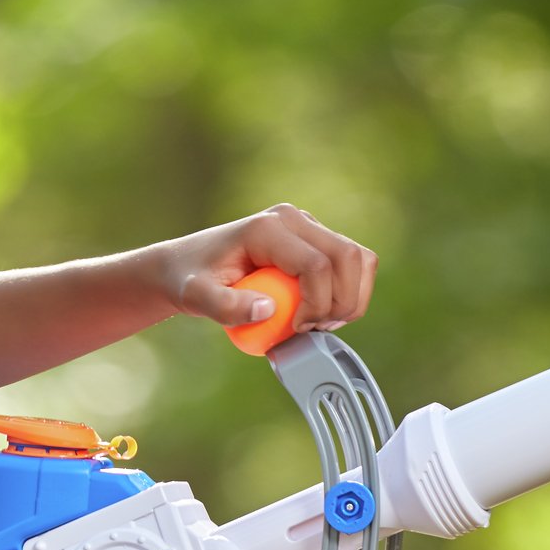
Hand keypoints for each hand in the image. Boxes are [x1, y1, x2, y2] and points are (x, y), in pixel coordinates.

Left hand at [149, 203, 378, 333]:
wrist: (190, 265)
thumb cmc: (191, 280)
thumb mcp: (196, 298)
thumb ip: (225, 307)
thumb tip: (268, 310)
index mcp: (268, 228)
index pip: (316, 265)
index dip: (317, 304)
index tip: (297, 329)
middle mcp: (294, 219)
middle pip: (348, 257)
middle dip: (343, 303)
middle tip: (316, 329)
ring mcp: (309, 227)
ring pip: (359, 259)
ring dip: (351, 299)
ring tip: (321, 323)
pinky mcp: (316, 241)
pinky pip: (352, 266)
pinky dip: (350, 294)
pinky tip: (324, 315)